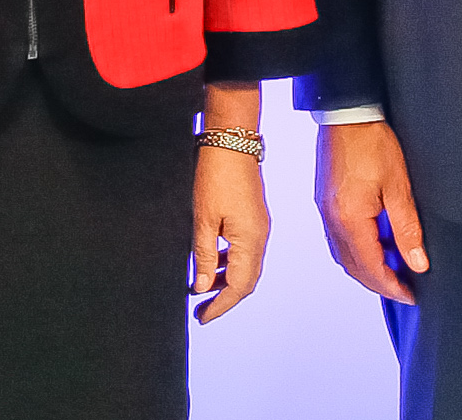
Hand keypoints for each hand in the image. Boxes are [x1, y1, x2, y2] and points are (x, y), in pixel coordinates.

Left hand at [190, 107, 270, 325]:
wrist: (231, 142)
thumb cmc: (215, 177)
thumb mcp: (203, 220)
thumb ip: (204, 256)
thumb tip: (202, 287)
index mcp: (250, 242)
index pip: (238, 287)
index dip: (221, 306)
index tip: (202, 318)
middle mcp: (260, 238)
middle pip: (246, 281)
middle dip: (224, 298)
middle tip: (201, 310)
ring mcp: (259, 228)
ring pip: (245, 266)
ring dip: (226, 280)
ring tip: (202, 289)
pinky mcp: (254, 218)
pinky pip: (244, 251)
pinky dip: (229, 262)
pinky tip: (211, 262)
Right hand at [314, 119, 428, 304]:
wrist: (346, 114)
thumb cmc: (372, 143)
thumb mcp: (398, 187)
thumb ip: (407, 229)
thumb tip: (417, 263)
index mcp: (349, 219)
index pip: (370, 267)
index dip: (391, 286)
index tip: (410, 296)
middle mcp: (332, 219)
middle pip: (353, 267)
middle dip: (378, 283)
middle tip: (404, 290)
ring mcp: (325, 210)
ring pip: (343, 255)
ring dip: (366, 268)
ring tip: (392, 270)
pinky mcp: (325, 201)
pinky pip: (338, 239)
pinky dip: (356, 251)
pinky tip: (374, 245)